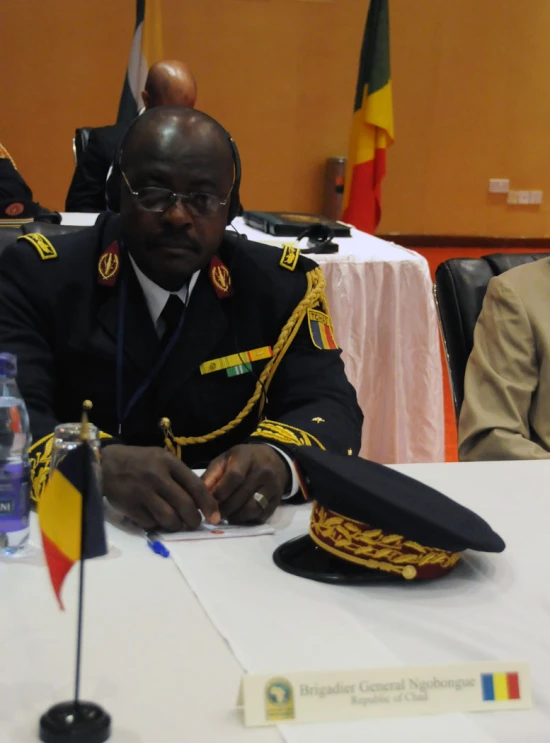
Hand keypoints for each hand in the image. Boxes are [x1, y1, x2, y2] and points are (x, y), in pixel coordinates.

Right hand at [102, 445, 220, 530]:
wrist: (105, 464)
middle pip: (185, 505)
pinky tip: (158, 520)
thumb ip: (179, 475)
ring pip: (169, 518)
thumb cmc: (139, 461)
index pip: (195, 486)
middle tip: (196, 523)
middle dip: (195, 519)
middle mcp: (157, 477)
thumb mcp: (161, 458)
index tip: (215, 516)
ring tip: (179, 524)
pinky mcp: (130, 507)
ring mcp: (142, 493)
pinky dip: (157, 525)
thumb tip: (200, 500)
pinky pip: (151, 523)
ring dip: (178, 526)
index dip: (208, 504)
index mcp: (168, 462)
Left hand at [202, 444, 288, 523]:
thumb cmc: (244, 459)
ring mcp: (273, 486)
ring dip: (235, 516)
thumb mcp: (226, 459)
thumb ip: (211, 476)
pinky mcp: (277, 500)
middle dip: (224, 508)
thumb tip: (198, 496)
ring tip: (226, 515)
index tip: (209, 502)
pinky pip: (261, 516)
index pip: (234, 476)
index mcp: (247, 457)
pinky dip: (247, 520)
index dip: (220, 492)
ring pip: (252, 508)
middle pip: (241, 496)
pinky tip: (238, 516)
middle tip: (214, 514)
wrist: (274, 460)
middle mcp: (263, 471)